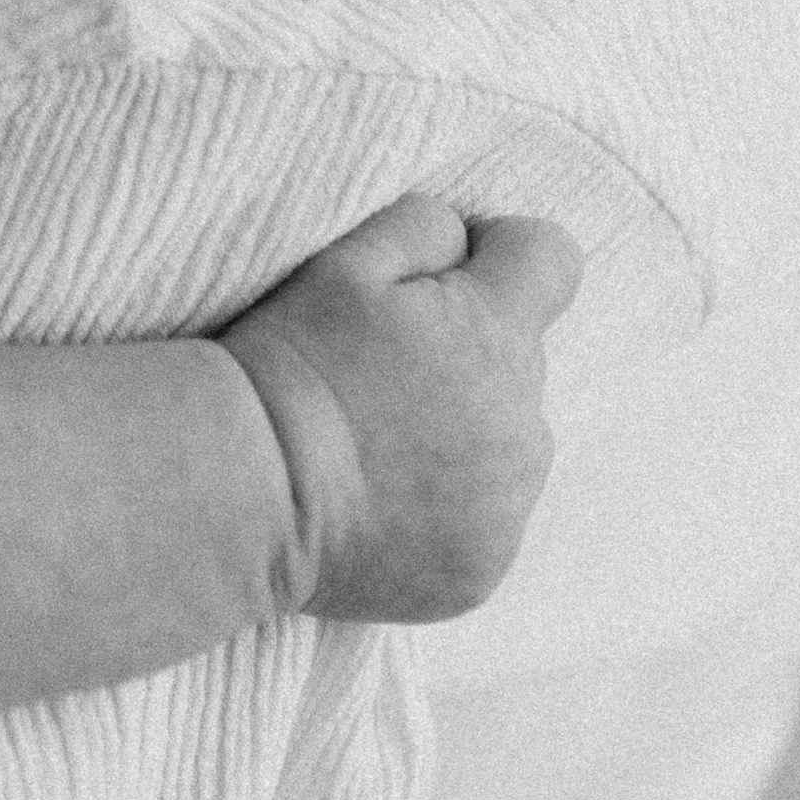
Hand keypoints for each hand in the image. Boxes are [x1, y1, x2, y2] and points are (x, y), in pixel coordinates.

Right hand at [219, 196, 580, 622]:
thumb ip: (426, 228)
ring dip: (460, 439)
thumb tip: (465, 239)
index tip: (445, 278)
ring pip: (506, 447)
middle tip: (376, 376)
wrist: (248, 490)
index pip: (550, 259)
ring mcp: (508, 508)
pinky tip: (374, 505)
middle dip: (467, 357)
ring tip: (372, 448)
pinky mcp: (483, 571)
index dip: (500, 254)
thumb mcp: (344, 261)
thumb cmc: (291, 363)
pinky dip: (441, 513)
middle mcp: (525, 425)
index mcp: (498, 334)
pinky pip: (482, 524)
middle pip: (521, 363)